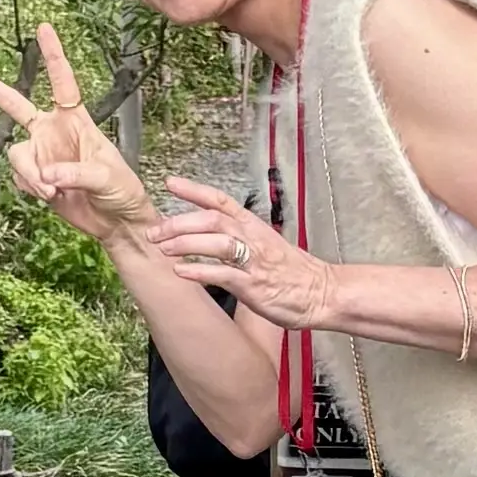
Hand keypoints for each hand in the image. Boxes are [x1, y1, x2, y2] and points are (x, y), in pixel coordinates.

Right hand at [0, 22, 150, 248]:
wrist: (115, 221)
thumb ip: (76, 172)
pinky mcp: (34, 177)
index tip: (43, 28)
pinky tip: (51, 197)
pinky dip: (32, 189)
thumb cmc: (121, 190)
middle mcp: (53, 132)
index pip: (62, 82)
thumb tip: (48, 174)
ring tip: (52, 191)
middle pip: (14, 105)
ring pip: (16, 155)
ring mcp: (41, 154)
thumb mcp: (106, 176)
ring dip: (31, 175)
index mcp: (76, 120)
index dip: (53, 55)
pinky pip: (19, 178)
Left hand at [143, 187, 347, 328]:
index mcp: (253, 226)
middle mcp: (252, 238)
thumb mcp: (266, 244)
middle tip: (154, 230)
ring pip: (215, 243)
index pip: (221, 200)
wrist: (321, 293)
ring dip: (185, 244)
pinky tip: (181, 272)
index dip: (194, 190)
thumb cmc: (294, 272)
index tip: (171, 183)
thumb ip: (239, 237)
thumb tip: (210, 235)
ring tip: (162, 248)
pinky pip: (223, 275)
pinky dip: (200, 272)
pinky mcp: (254, 285)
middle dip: (179, 223)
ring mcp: (253, 261)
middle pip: (211, 220)